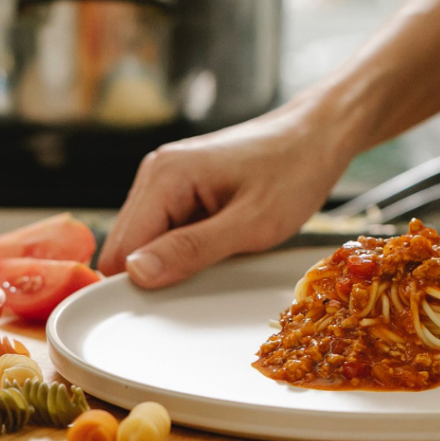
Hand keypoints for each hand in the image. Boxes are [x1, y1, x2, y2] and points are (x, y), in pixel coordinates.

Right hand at [99, 97, 350, 287]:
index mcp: (165, 176)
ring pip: (147, 242)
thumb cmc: (294, 172)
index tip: (171, 305)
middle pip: (127, 247)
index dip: (139, 284)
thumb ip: (192, 249)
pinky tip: (220, 244)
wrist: (318, 135)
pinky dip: (187, 248)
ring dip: (174, 261)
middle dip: (156, 273)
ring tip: (222, 256)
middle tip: (207, 279)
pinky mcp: (182, 188)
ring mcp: (167, 179)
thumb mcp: (251, 223)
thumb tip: (136, 273)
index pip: (121, 248)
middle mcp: (156, 173)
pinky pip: (168, 231)